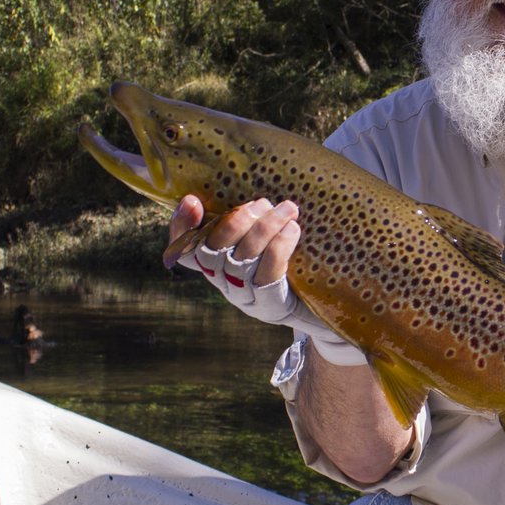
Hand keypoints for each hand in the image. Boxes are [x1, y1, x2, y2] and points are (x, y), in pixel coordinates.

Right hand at [168, 195, 364, 364]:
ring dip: (264, 228)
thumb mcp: (268, 242)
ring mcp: (244, 298)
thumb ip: (253, 221)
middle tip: (262, 203)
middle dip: (236, 222)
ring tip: (287, 208)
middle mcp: (224, 284)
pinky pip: (268, 272)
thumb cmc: (291, 266)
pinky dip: (279, 246)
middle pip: (212, 252)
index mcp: (216, 266)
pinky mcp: (269, 306)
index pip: (185, 249)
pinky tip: (293, 229)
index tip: (192, 201)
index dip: (181, 227)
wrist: (322, 310)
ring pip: (242, 260)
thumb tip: (250, 194)